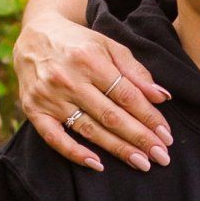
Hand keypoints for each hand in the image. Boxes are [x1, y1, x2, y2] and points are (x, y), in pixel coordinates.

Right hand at [17, 5, 170, 173]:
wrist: (34, 36)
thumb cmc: (79, 42)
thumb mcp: (109, 46)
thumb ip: (135, 71)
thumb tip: (162, 97)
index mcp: (90, 60)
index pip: (126, 95)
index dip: (149, 117)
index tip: (166, 135)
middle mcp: (68, 79)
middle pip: (110, 116)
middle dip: (139, 138)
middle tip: (161, 156)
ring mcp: (48, 97)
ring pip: (88, 129)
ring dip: (117, 149)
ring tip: (141, 163)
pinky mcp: (33, 110)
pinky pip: (54, 138)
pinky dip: (75, 153)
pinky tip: (98, 165)